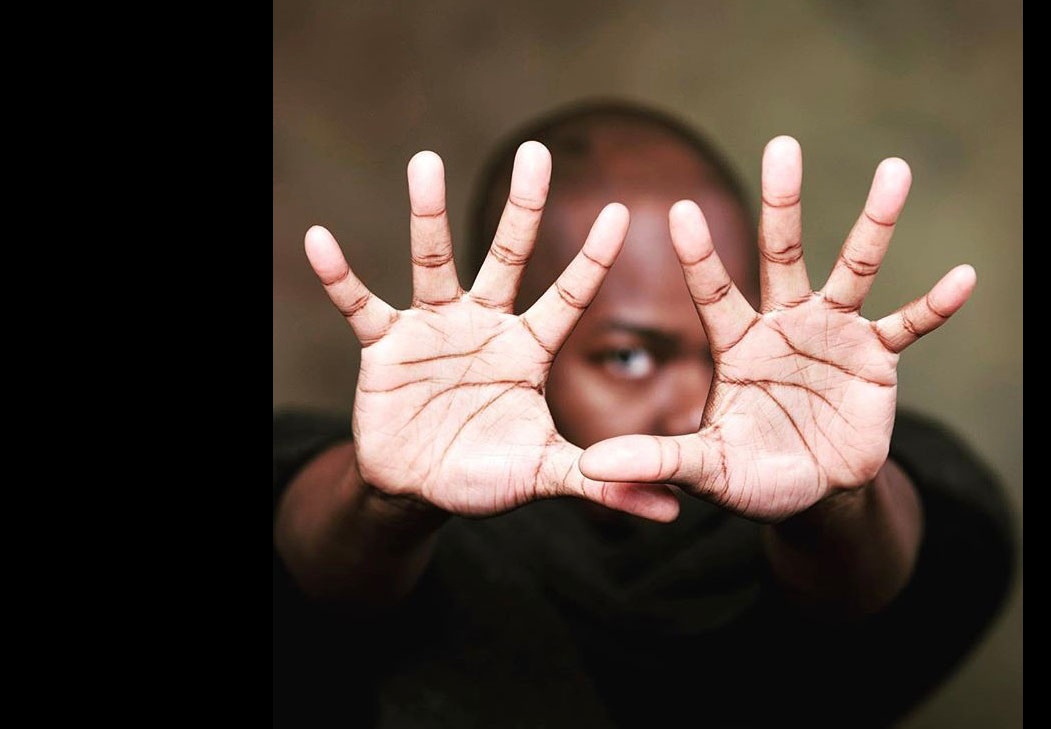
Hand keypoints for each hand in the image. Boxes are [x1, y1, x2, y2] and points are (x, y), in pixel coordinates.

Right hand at [304, 143, 679, 521]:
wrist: (419, 488)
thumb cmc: (487, 474)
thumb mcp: (543, 474)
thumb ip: (600, 483)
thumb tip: (673, 511)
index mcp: (528, 349)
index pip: (568, 296)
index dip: (592, 259)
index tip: (623, 212)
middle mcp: (485, 326)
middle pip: (506, 256)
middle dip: (522, 207)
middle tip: (535, 151)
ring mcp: (434, 329)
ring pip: (433, 262)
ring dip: (427, 214)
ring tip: (424, 160)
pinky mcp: (385, 346)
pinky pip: (360, 304)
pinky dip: (340, 276)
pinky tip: (319, 240)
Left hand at [579, 137, 975, 521]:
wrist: (813, 493)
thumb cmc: (752, 475)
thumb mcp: (706, 471)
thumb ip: (657, 461)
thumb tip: (591, 470)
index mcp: (738, 345)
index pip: (715, 293)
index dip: (700, 256)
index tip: (678, 210)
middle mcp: (784, 325)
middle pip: (783, 254)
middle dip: (783, 202)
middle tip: (783, 143)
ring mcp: (833, 335)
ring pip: (854, 269)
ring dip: (875, 223)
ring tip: (895, 169)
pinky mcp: (875, 359)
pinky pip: (908, 326)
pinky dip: (934, 306)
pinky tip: (963, 278)